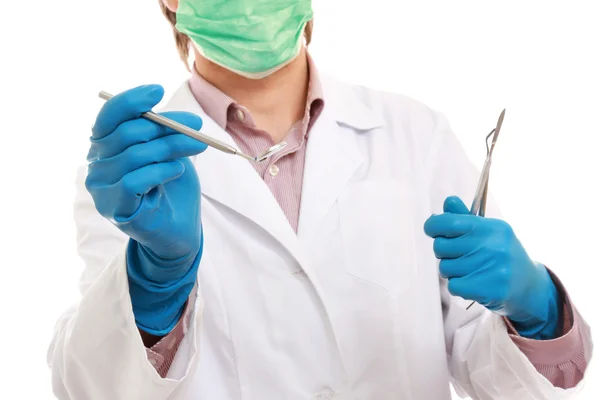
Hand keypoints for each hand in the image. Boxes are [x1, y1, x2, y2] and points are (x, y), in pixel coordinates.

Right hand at [86, 84, 206, 333]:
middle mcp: (97, 164)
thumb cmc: (171, 187)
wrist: (178, 230)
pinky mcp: (116, 208)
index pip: (109, 116)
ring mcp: (103, 188)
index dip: (130, 101)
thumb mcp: (169, 152)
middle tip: (196, 125)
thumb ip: (164, 134)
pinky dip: (161, 170)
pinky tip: (177, 171)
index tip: (157, 90)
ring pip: (135, 155)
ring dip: (172, 147)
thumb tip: (180, 119)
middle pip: (128, 133)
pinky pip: (135, 180)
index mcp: (105, 145)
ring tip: (197, 146)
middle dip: (166, 125)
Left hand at [424, 196, 559, 339]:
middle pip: (441, 246)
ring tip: (469, 270)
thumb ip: (464, 217)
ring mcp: (492, 268)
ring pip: (445, 268)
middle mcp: (493, 246)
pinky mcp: (489, 289)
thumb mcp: (489, 231)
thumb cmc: (501, 254)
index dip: (433, 226)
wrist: (528, 285)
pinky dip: (458, 286)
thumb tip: (448, 202)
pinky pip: (453, 286)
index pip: (449, 222)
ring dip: (452, 271)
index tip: (432, 230)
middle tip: (458, 255)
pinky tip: (472, 282)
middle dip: (443, 252)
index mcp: (491, 228)